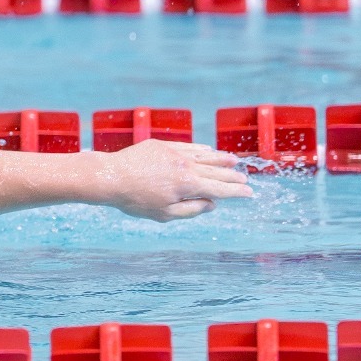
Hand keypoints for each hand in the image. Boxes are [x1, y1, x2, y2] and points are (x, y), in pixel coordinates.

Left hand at [96, 140, 252, 220]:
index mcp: (189, 185)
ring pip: (205, 156)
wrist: (111, 177)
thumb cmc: (136, 200)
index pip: (220, 189)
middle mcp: (186, 166)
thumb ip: (192, 209)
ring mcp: (175, 153)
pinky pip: (189, 147)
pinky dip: (201, 150)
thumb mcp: (165, 214)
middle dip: (232, 176)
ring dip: (221, 159)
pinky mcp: (163, 145)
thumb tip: (212, 204)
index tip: (249, 193)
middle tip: (245, 179)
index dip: (237, 192)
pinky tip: (208, 151)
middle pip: (216, 171)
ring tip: (234, 161)